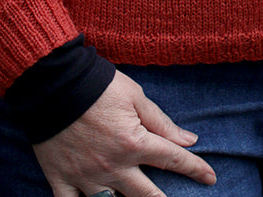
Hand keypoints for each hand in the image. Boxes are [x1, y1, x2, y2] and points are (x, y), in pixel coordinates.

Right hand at [32, 70, 216, 196]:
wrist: (52, 83)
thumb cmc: (97, 84)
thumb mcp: (134, 96)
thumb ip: (161, 122)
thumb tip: (189, 140)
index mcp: (134, 143)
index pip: (172, 160)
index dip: (195, 169)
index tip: (210, 178)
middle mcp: (114, 167)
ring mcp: (87, 177)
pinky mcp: (62, 179)